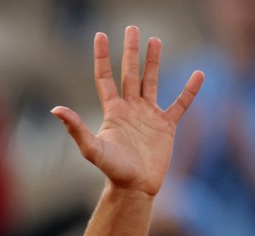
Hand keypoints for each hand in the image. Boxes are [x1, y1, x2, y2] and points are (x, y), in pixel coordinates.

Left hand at [52, 27, 203, 195]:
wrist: (135, 187)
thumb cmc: (112, 170)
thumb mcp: (92, 148)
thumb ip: (76, 128)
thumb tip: (56, 109)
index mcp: (113, 111)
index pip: (105, 77)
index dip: (102, 56)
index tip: (100, 35)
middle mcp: (130, 109)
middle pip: (130, 73)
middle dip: (130, 51)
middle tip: (132, 27)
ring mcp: (149, 116)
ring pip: (152, 82)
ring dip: (154, 61)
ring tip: (155, 40)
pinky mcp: (166, 126)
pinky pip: (180, 104)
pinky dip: (190, 90)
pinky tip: (198, 75)